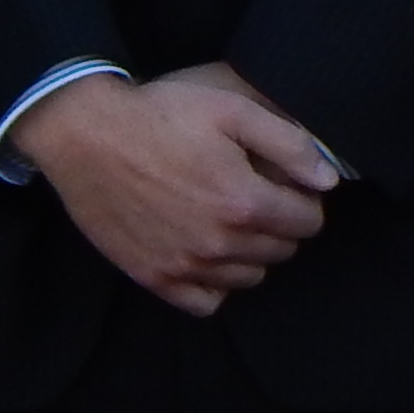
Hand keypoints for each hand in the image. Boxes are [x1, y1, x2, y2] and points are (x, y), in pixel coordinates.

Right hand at [12, 61, 338, 314]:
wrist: (85, 135)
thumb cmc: (161, 116)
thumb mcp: (233, 110)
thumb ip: (290, 145)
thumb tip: (328, 179)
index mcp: (243, 203)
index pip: (308, 222)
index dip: (305, 200)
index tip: (288, 185)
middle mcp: (217, 244)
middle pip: (281, 251)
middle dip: (281, 225)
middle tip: (258, 197)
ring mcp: (182, 265)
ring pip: (248, 277)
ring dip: (251, 253)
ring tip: (231, 221)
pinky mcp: (151, 277)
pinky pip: (205, 302)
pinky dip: (215, 284)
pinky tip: (207, 253)